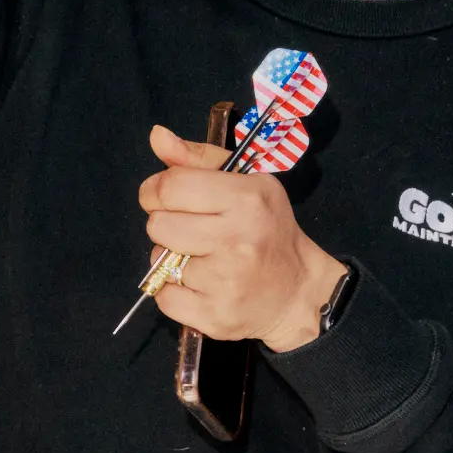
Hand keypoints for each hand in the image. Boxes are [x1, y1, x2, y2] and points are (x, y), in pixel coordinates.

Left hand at [139, 126, 341, 352]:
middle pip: (158, 225)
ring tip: (202, 259)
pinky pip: (164, 297)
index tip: (165, 198)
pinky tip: (200, 286)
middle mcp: (237, 239)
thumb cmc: (266, 230)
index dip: (156, 190)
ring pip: (159, 261)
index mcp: (246, 199)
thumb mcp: (245, 183)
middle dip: (166, 225)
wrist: (297, 291)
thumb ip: (197, 159)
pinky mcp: (215, 316)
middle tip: (191, 231)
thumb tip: (157, 136)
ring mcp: (226, 282)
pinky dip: (175, 292)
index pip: (171, 187)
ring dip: (172, 260)